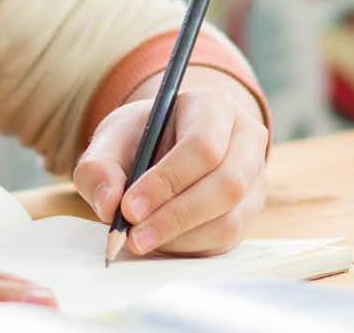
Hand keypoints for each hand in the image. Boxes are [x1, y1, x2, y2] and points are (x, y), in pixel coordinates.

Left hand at [72, 68, 269, 258]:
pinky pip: (226, 239)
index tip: (129, 208)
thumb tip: (109, 204)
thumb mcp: (112, 139)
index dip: (167, 181)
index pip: (203, 146)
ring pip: (229, 218)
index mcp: (215, 107)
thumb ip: (99, 167)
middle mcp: (246, 140)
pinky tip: (160, 240)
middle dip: (176, 216)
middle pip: (227, 184)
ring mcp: (254, 179)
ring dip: (180, 236)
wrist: (165, 146)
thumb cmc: (142, 137)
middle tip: (133, 236)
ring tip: (140, 239)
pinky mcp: (249, 212)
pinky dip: (189, 246)